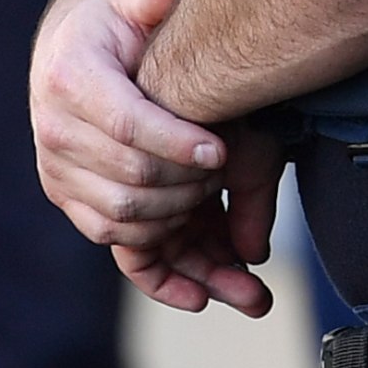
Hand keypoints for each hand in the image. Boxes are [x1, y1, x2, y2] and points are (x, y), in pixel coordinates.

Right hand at [28, 0, 275, 316]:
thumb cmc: (113, 27)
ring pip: (121, 214)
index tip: (222, 151)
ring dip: (176, 213)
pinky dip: (154, 240)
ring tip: (214, 194)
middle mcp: (52, 129)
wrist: (68, 54)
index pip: (127, 125)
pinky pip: (109, 234)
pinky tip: (191, 229)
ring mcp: (54, 170)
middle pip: (130, 176)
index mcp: (70, 78)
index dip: (178, 143)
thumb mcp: (132, 1)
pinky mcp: (64, 196)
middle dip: (187, 181)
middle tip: (228, 172)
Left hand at [114, 118, 284, 319]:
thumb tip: (254, 256)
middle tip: (258, 301)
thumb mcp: (250, 159)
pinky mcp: (108, 200)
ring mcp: (134, 195)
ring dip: (208, 275)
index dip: (223, 275)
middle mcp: (154, 189)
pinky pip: (135, 257)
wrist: (195, 67)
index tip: (255, 296)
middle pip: (180, 257)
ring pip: (166, 263)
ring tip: (250, 289)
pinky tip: (200, 291)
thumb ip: (250, 207)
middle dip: (222, 281)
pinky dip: (164, 278)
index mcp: (180, 179)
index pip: (192, 245)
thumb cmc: (220, 103)